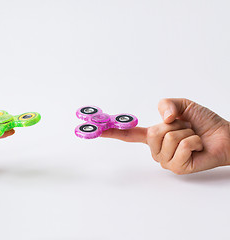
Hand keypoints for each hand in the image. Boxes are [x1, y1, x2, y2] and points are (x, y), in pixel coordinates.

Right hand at [101, 98, 229, 173]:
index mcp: (154, 136)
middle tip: (185, 128)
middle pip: (153, 132)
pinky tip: (198, 146)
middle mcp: (157, 150)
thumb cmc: (204, 123)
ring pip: (169, 138)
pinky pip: (182, 146)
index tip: (97, 130)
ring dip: (187, 132)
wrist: (224, 136)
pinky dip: (194, 141)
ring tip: (192, 137)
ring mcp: (166, 160)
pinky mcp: (178, 168)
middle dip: (174, 125)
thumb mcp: (183, 105)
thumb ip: (168, 104)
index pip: (128, 135)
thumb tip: (164, 118)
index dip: (112, 132)